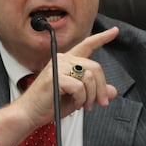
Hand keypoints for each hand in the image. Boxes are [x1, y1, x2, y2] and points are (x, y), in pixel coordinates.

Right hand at [0, 27, 118, 145]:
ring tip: (84, 106)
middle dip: (101, 88)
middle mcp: (63, 59)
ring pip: (89, 78)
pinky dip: (80, 99)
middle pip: (95, 67)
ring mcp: (58, 66)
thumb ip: (95, 92)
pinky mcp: (55, 76)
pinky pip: (79, 87)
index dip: (102, 38)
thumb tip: (113, 91)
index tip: (114, 31)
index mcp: (67, 61)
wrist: (30, 113)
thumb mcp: (78, 97)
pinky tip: (73, 104)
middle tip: (101, 103)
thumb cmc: (50, 104)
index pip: (87, 45)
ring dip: (90, 96)